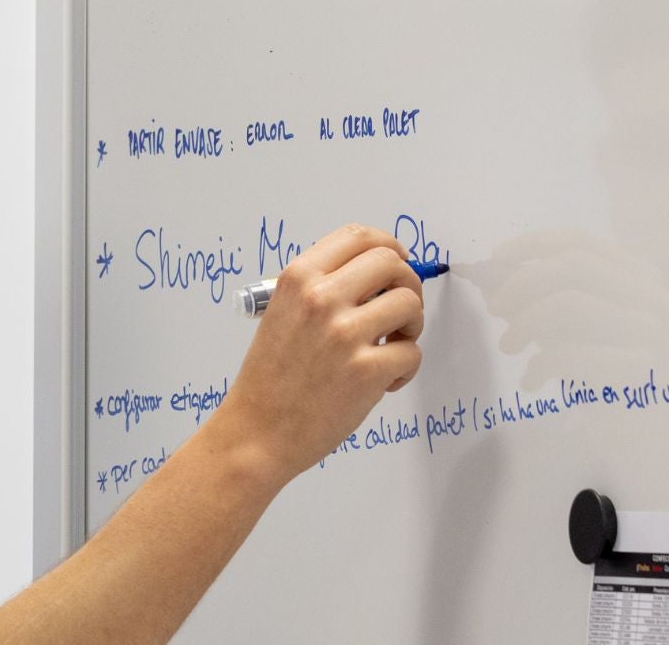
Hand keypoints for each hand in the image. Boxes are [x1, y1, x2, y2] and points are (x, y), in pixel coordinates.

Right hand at [215, 223, 426, 478]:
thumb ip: (321, 289)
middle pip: (392, 262)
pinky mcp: (366, 370)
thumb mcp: (282, 313)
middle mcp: (321, 298)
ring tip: (392, 346)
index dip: (389, 245)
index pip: (358, 236)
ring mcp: (344, 333)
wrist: (256, 433)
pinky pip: (412, 352)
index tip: (397, 261)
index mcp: (298, 279)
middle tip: (399, 310)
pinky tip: (383, 381)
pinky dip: (405, 368)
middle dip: (407, 283)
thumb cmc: (269, 379)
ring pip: (410, 303)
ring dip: (412, 324)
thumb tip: (376, 275)